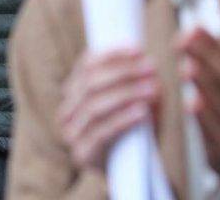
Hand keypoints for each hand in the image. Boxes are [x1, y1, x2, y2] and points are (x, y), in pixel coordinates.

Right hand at [57, 48, 158, 171]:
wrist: (133, 170)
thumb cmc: (134, 129)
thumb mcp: (134, 100)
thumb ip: (135, 81)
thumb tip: (145, 62)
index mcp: (73, 92)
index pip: (86, 65)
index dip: (111, 54)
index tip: (138, 49)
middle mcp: (66, 111)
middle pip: (90, 83)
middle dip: (123, 72)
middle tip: (151, 67)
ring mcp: (72, 134)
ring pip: (95, 105)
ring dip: (126, 93)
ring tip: (152, 89)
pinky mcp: (83, 154)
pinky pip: (101, 132)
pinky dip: (123, 119)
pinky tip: (143, 111)